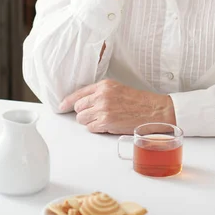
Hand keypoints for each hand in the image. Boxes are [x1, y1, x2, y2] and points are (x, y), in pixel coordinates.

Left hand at [59, 79, 176, 133]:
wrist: (153, 111)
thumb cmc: (138, 101)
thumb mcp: (118, 89)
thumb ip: (101, 93)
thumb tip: (85, 102)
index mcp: (104, 85)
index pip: (79, 93)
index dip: (68, 101)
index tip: (62, 106)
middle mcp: (101, 95)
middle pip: (78, 107)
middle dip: (83, 113)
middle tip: (95, 115)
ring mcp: (103, 109)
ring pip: (82, 119)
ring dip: (90, 122)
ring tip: (104, 120)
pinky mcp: (106, 122)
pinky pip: (91, 128)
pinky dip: (97, 128)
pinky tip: (108, 125)